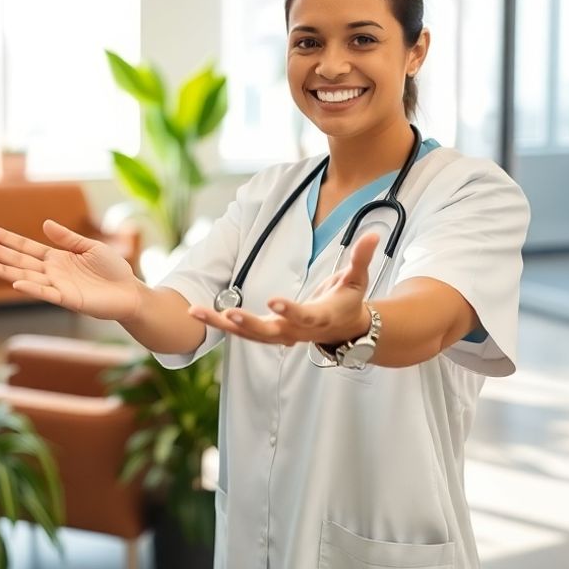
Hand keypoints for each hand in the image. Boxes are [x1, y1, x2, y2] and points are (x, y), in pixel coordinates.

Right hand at [0, 220, 140, 321]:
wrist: (130, 292)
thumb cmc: (112, 269)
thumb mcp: (89, 246)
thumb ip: (67, 238)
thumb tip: (44, 224)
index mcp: (56, 258)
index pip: (25, 247)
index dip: (6, 239)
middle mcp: (52, 272)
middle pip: (19, 261)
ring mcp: (58, 286)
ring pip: (25, 277)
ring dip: (4, 271)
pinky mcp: (69, 299)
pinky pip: (46, 294)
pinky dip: (31, 289)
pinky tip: (15, 282)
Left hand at [188, 232, 377, 345]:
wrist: (344, 330)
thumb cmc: (348, 300)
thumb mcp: (357, 279)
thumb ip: (361, 258)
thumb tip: (373, 234)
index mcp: (318, 318)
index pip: (304, 316)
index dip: (290, 310)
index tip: (274, 301)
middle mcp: (296, 330)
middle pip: (269, 331)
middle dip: (248, 324)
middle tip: (228, 313)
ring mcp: (279, 334)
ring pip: (247, 334)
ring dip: (221, 324)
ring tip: (196, 311)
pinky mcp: (266, 333)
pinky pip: (240, 331)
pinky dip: (219, 323)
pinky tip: (196, 311)